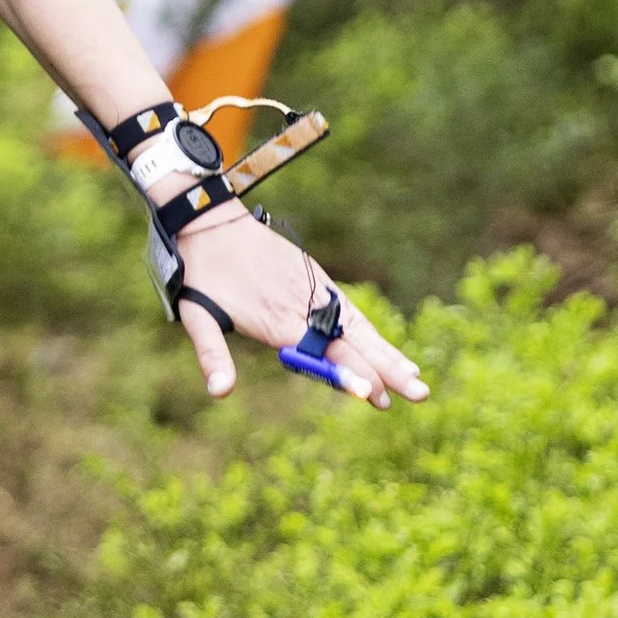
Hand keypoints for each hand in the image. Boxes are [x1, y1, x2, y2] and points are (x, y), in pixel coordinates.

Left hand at [162, 201, 426, 407]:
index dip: (351, 375)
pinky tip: (388, 350)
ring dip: (388, 353)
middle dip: (388, 370)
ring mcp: (313, 289)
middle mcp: (303, 305)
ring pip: (359, 326)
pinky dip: (372, 332)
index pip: (324, 353)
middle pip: (354, 342)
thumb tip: (219, 393)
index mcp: (278, 319)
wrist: (209, 222)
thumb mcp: (196, 317)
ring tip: (417, 378)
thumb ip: (212, 355)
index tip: (377, 396)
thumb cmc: (200, 275)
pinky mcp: (315, 278)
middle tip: (420, 394)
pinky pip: (349, 310)